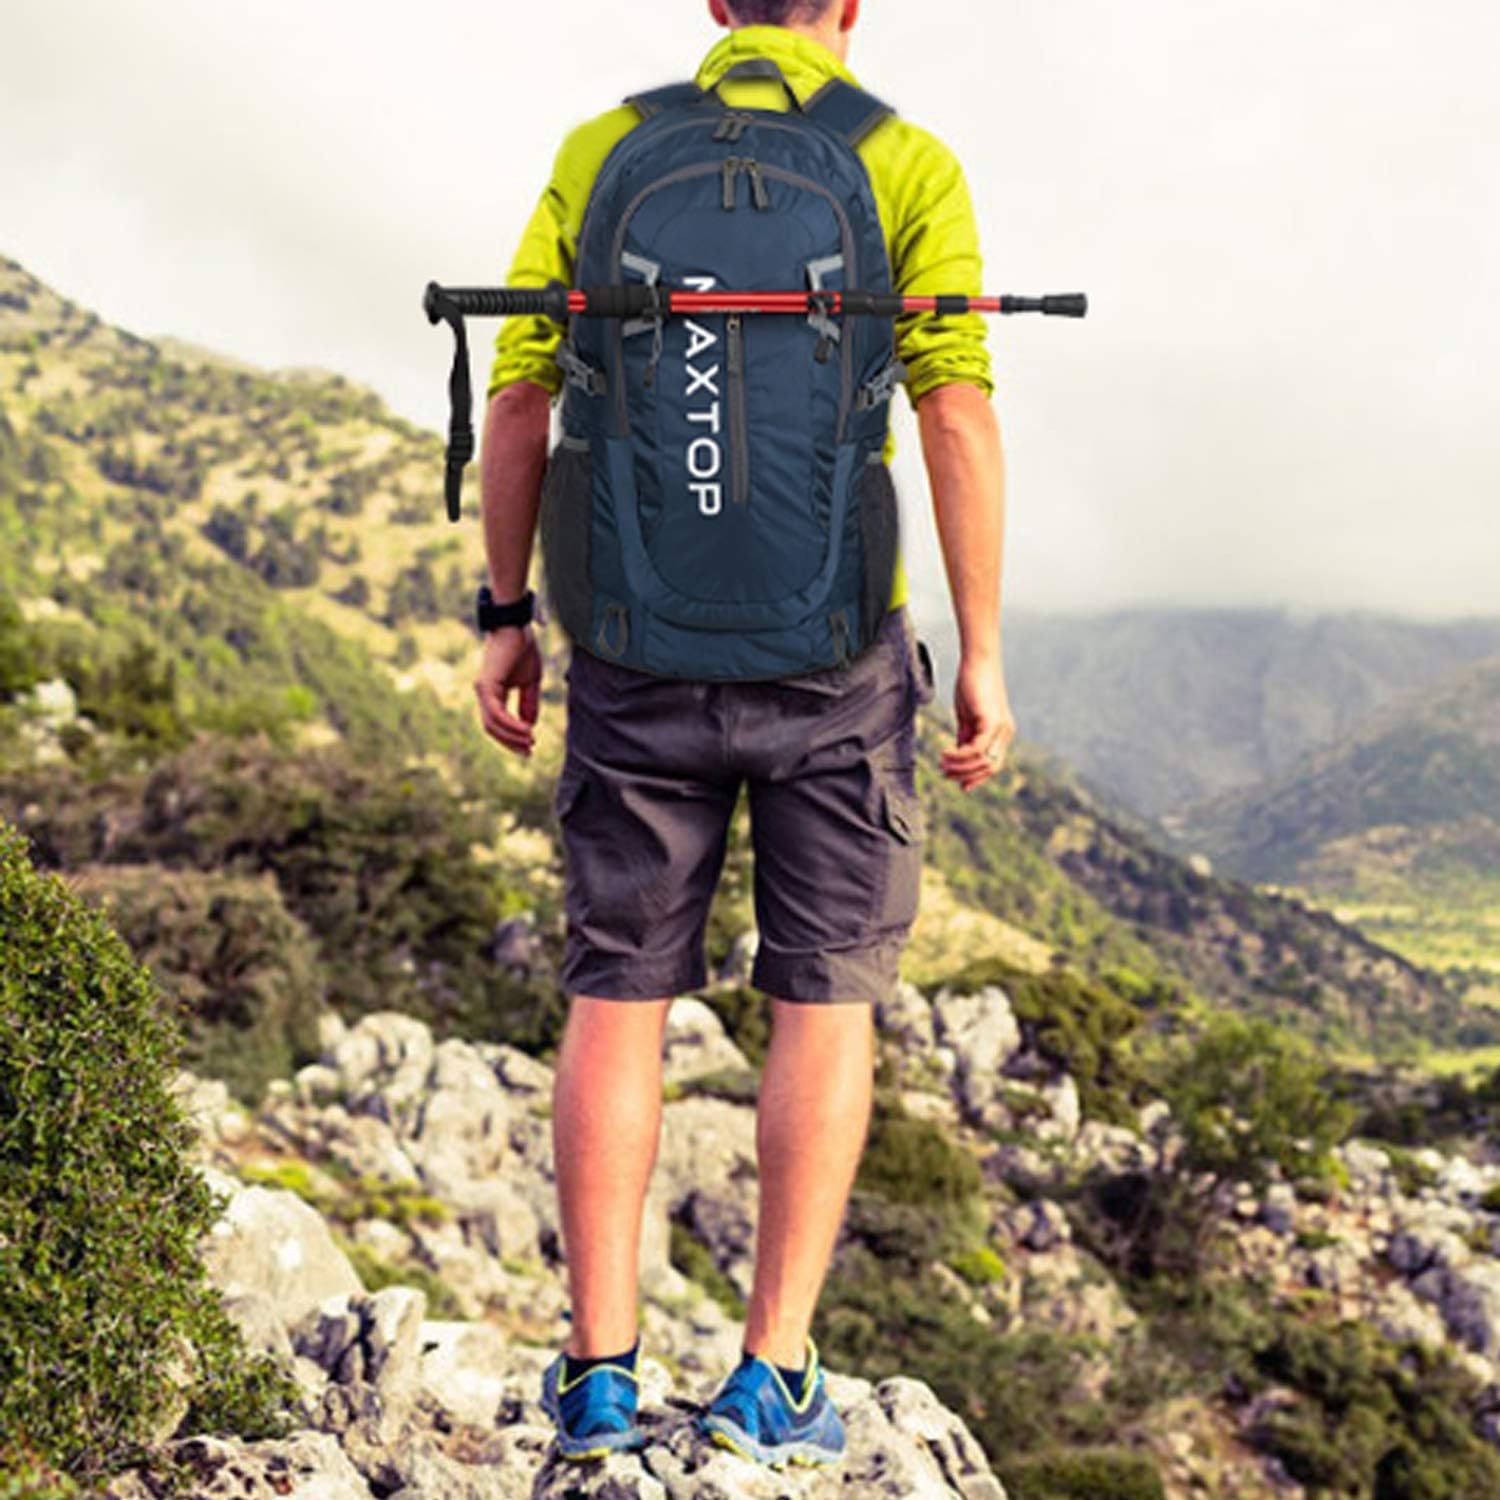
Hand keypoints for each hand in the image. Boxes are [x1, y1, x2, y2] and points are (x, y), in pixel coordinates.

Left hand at [474, 625, 540, 756]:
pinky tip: (526, 730)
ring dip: (512, 736)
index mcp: (493, 693)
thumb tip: (529, 726)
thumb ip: (529, 703)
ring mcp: (483, 690)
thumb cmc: (523, 649)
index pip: (498, 723)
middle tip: (529, 751)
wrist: (517, 627)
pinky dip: (510, 725)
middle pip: (493, 729)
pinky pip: (496, 713)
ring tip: (530, 741)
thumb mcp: (531, 682)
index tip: (531, 746)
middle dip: (511, 742)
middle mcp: (484, 693)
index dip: (512, 737)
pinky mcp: (486, 686)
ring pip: (493, 724)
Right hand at [940, 653, 1015, 791]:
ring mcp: (1001, 728)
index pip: (992, 765)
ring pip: (983, 761)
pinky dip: (960, 755)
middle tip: (944, 773)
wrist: (977, 662)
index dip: (975, 777)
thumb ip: (964, 737)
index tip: (957, 783)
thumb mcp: (966, 717)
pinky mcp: (992, 722)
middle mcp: (1005, 733)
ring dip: (960, 766)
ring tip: (941, 762)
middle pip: (990, 768)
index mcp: (1001, 733)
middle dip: (966, 775)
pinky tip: (945, 752)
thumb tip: (957, 757)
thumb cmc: (971, 685)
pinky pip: (977, 749)